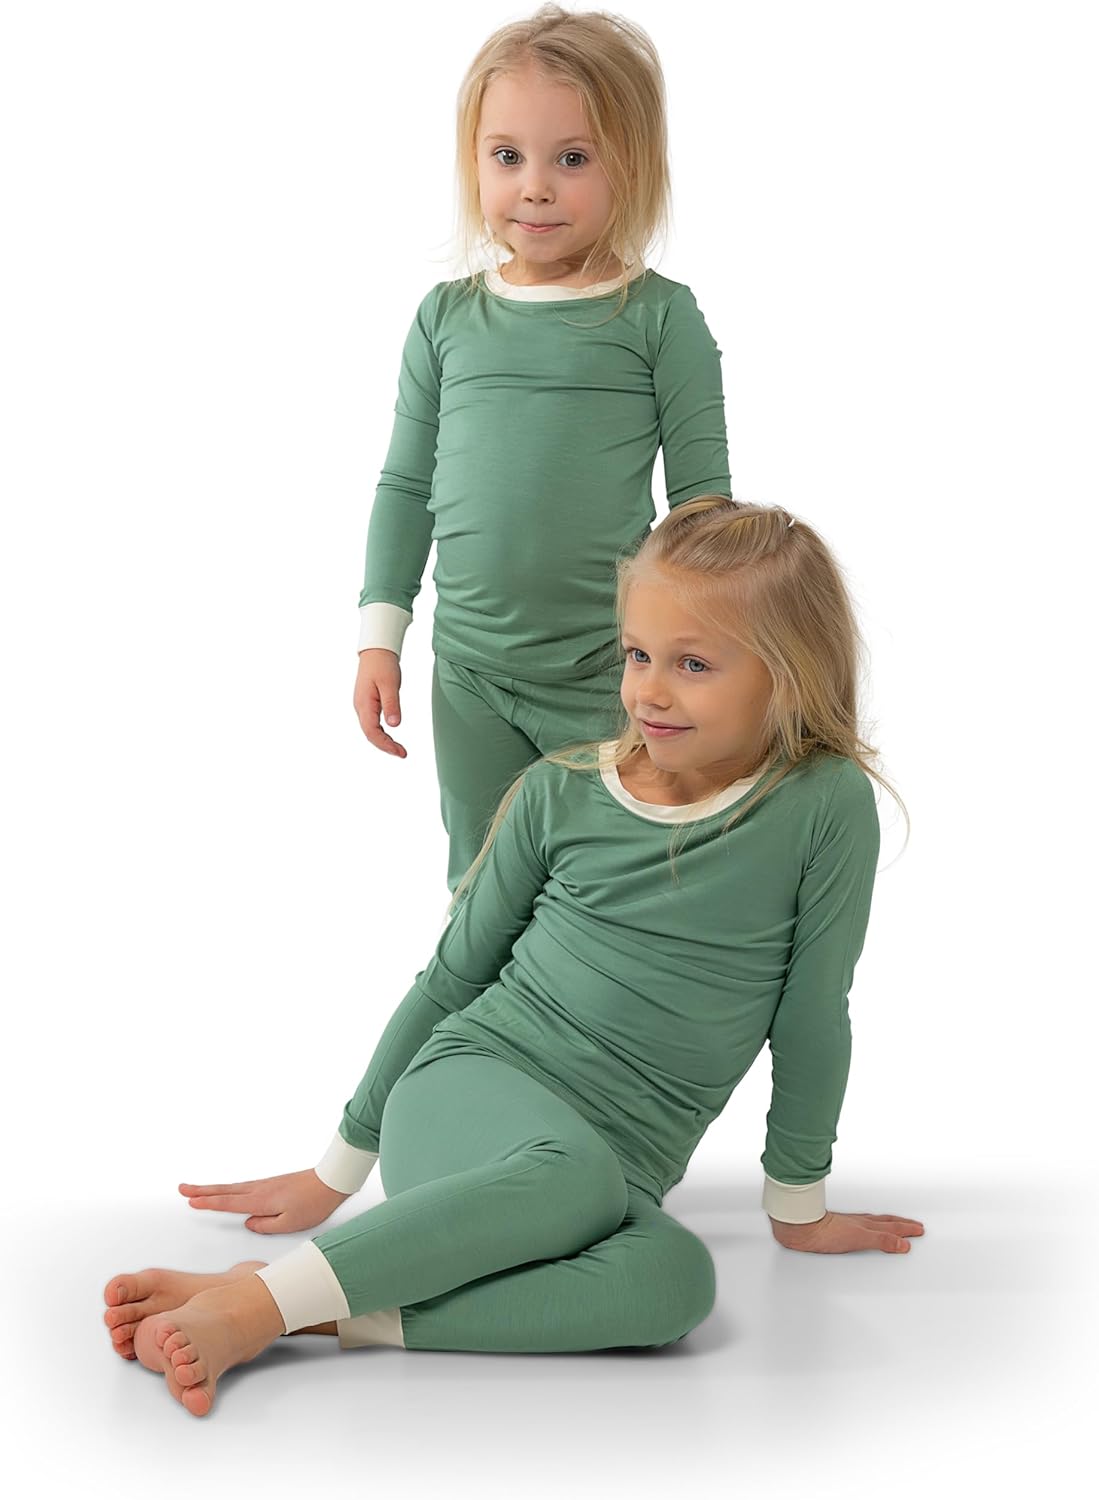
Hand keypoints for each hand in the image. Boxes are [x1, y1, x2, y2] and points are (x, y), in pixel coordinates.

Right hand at [178, 1169, 350, 1233]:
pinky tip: (225, 1191)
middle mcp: (259, 1190)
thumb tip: (248, 1222)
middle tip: (182, 1189)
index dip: (208, 1202)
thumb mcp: (290, 1223)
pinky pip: (242, 1187)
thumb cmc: (314, 1203)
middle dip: (201, 1191)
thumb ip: (265, 1225)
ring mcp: (264, 1185)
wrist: (331, 1181)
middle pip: (224, 1191)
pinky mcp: (271, 1184)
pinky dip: (228, 1189)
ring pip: (232, 1188)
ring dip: (212, 1188)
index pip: (228, 1202)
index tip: (191, 1201)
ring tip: (196, 1189)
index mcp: (261, 1200)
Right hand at [354, 648, 406, 756]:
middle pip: (370, 734)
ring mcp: (362, 706)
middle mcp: (360, 708)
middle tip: (403, 754)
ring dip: (384, 741)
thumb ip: (392, 705)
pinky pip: (372, 724)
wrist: (376, 651)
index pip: (372, 732)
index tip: (400, 752)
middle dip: (386, 746)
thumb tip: (394, 725)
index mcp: (364, 704)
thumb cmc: (383, 665)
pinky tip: (391, 737)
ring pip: (371, 730)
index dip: (385, 745)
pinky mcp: (367, 704)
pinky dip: (382, 733)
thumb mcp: (390, 684)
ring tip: (399, 749)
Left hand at [770, 1208, 923, 1253]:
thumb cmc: (825, 1233)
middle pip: (885, 1222)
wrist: (801, 1228)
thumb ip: (881, 1241)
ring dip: (888, 1224)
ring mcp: (849, 1224)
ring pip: (874, 1222)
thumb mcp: (860, 1238)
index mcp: (867, 1225)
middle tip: (914, 1225)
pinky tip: (865, 1228)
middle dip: (901, 1224)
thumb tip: (903, 1244)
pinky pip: (861, 1225)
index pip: (892, 1227)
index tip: (919, 1229)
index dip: (906, 1230)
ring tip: (895, 1224)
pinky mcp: (838, 1228)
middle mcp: (860, 1223)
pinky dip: (871, 1226)